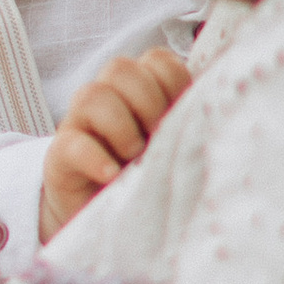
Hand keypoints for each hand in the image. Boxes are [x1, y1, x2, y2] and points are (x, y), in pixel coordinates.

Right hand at [39, 46, 191, 240]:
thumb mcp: (175, 147)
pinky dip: (95, 157)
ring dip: (120, 125)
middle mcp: (107, 98)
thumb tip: (223, 113)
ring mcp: (80, 124)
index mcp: (140, 90)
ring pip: (92, 95)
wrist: (113, 222)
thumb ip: (190, 123)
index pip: (157, 60)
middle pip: (120, 68)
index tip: (180, 115)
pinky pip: (72, 143)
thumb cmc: (150, 178)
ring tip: (134, 157)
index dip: (173, 83)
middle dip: (147, 101)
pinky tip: (112, 175)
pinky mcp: (61, 155)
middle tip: (157, 136)